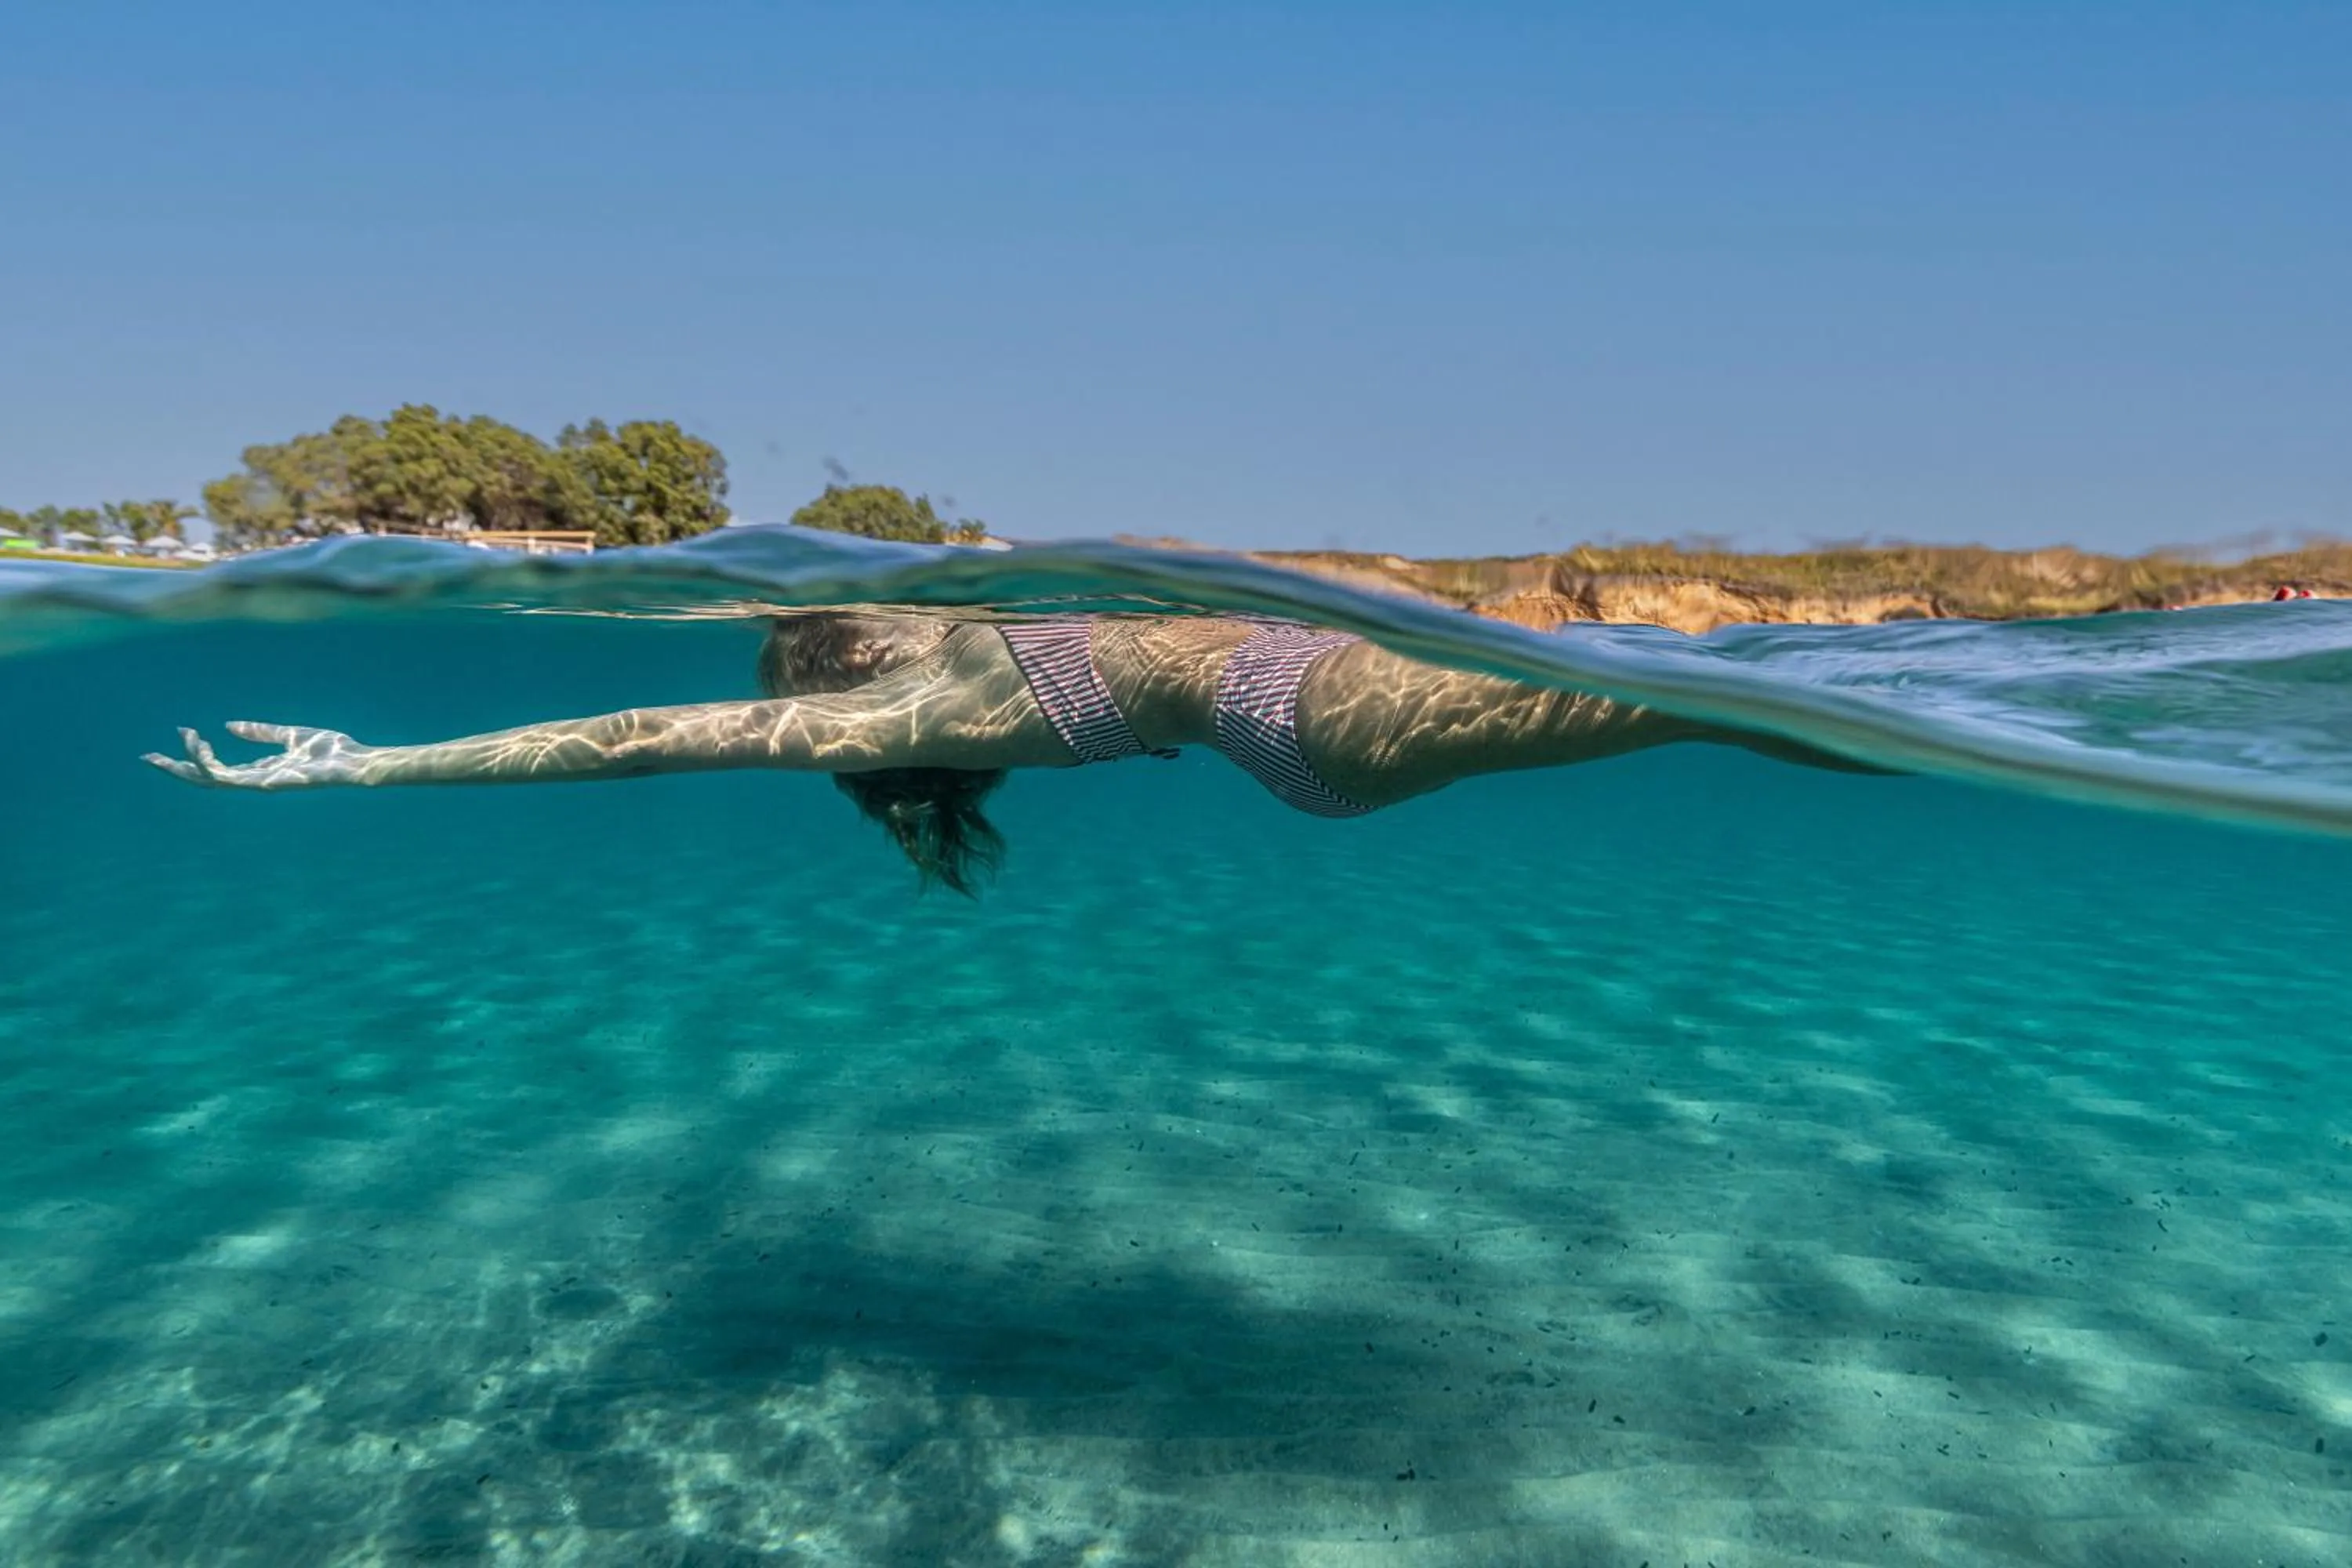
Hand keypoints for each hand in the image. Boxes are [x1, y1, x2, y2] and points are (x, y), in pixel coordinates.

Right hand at [143, 722, 376, 790]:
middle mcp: (256, 780)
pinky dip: (211, 763)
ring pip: (212, 779)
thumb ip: (261, 732)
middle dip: (176, 769)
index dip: (195, 753)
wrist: (355, 761)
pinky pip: (230, 777)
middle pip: (206, 779)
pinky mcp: (267, 784)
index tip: (181, 731)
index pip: (217, 768)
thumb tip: (229, 726)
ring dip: (192, 759)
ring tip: (185, 735)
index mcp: (260, 770)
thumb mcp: (290, 734)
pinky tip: (201, 745)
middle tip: (147, 757)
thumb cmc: (330, 750)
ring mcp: (260, 785)